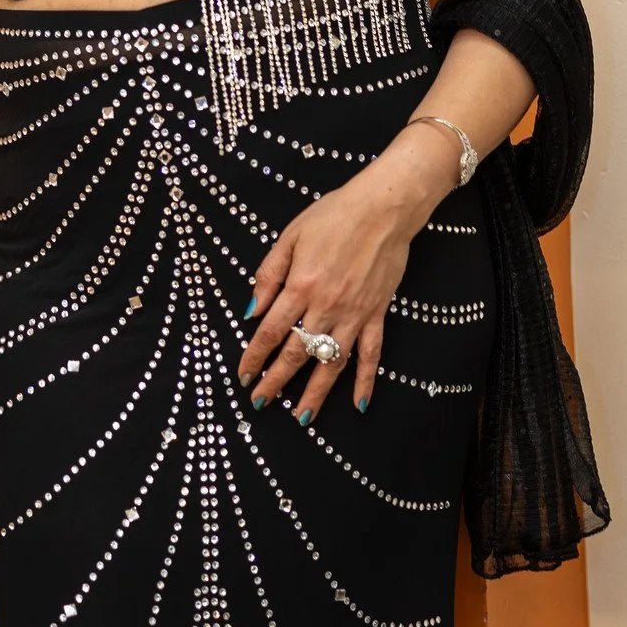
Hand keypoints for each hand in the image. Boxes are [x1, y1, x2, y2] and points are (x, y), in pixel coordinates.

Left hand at [236, 166, 422, 422]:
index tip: (243, 375)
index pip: (270, 332)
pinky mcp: (377, 314)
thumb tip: (251, 310)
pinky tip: (359, 404)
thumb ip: (269, 274)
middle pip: (296, 354)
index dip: (254, 357)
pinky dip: (366, 380)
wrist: (383, 208)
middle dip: (276, 382)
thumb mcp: (290, 236)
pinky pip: (371, 355)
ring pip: (331, 362)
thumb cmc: (334, 215)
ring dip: (315, 393)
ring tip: (301, 418)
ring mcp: (354, 314)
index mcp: (300, 286)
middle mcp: (326, 306)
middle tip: (261, 402)